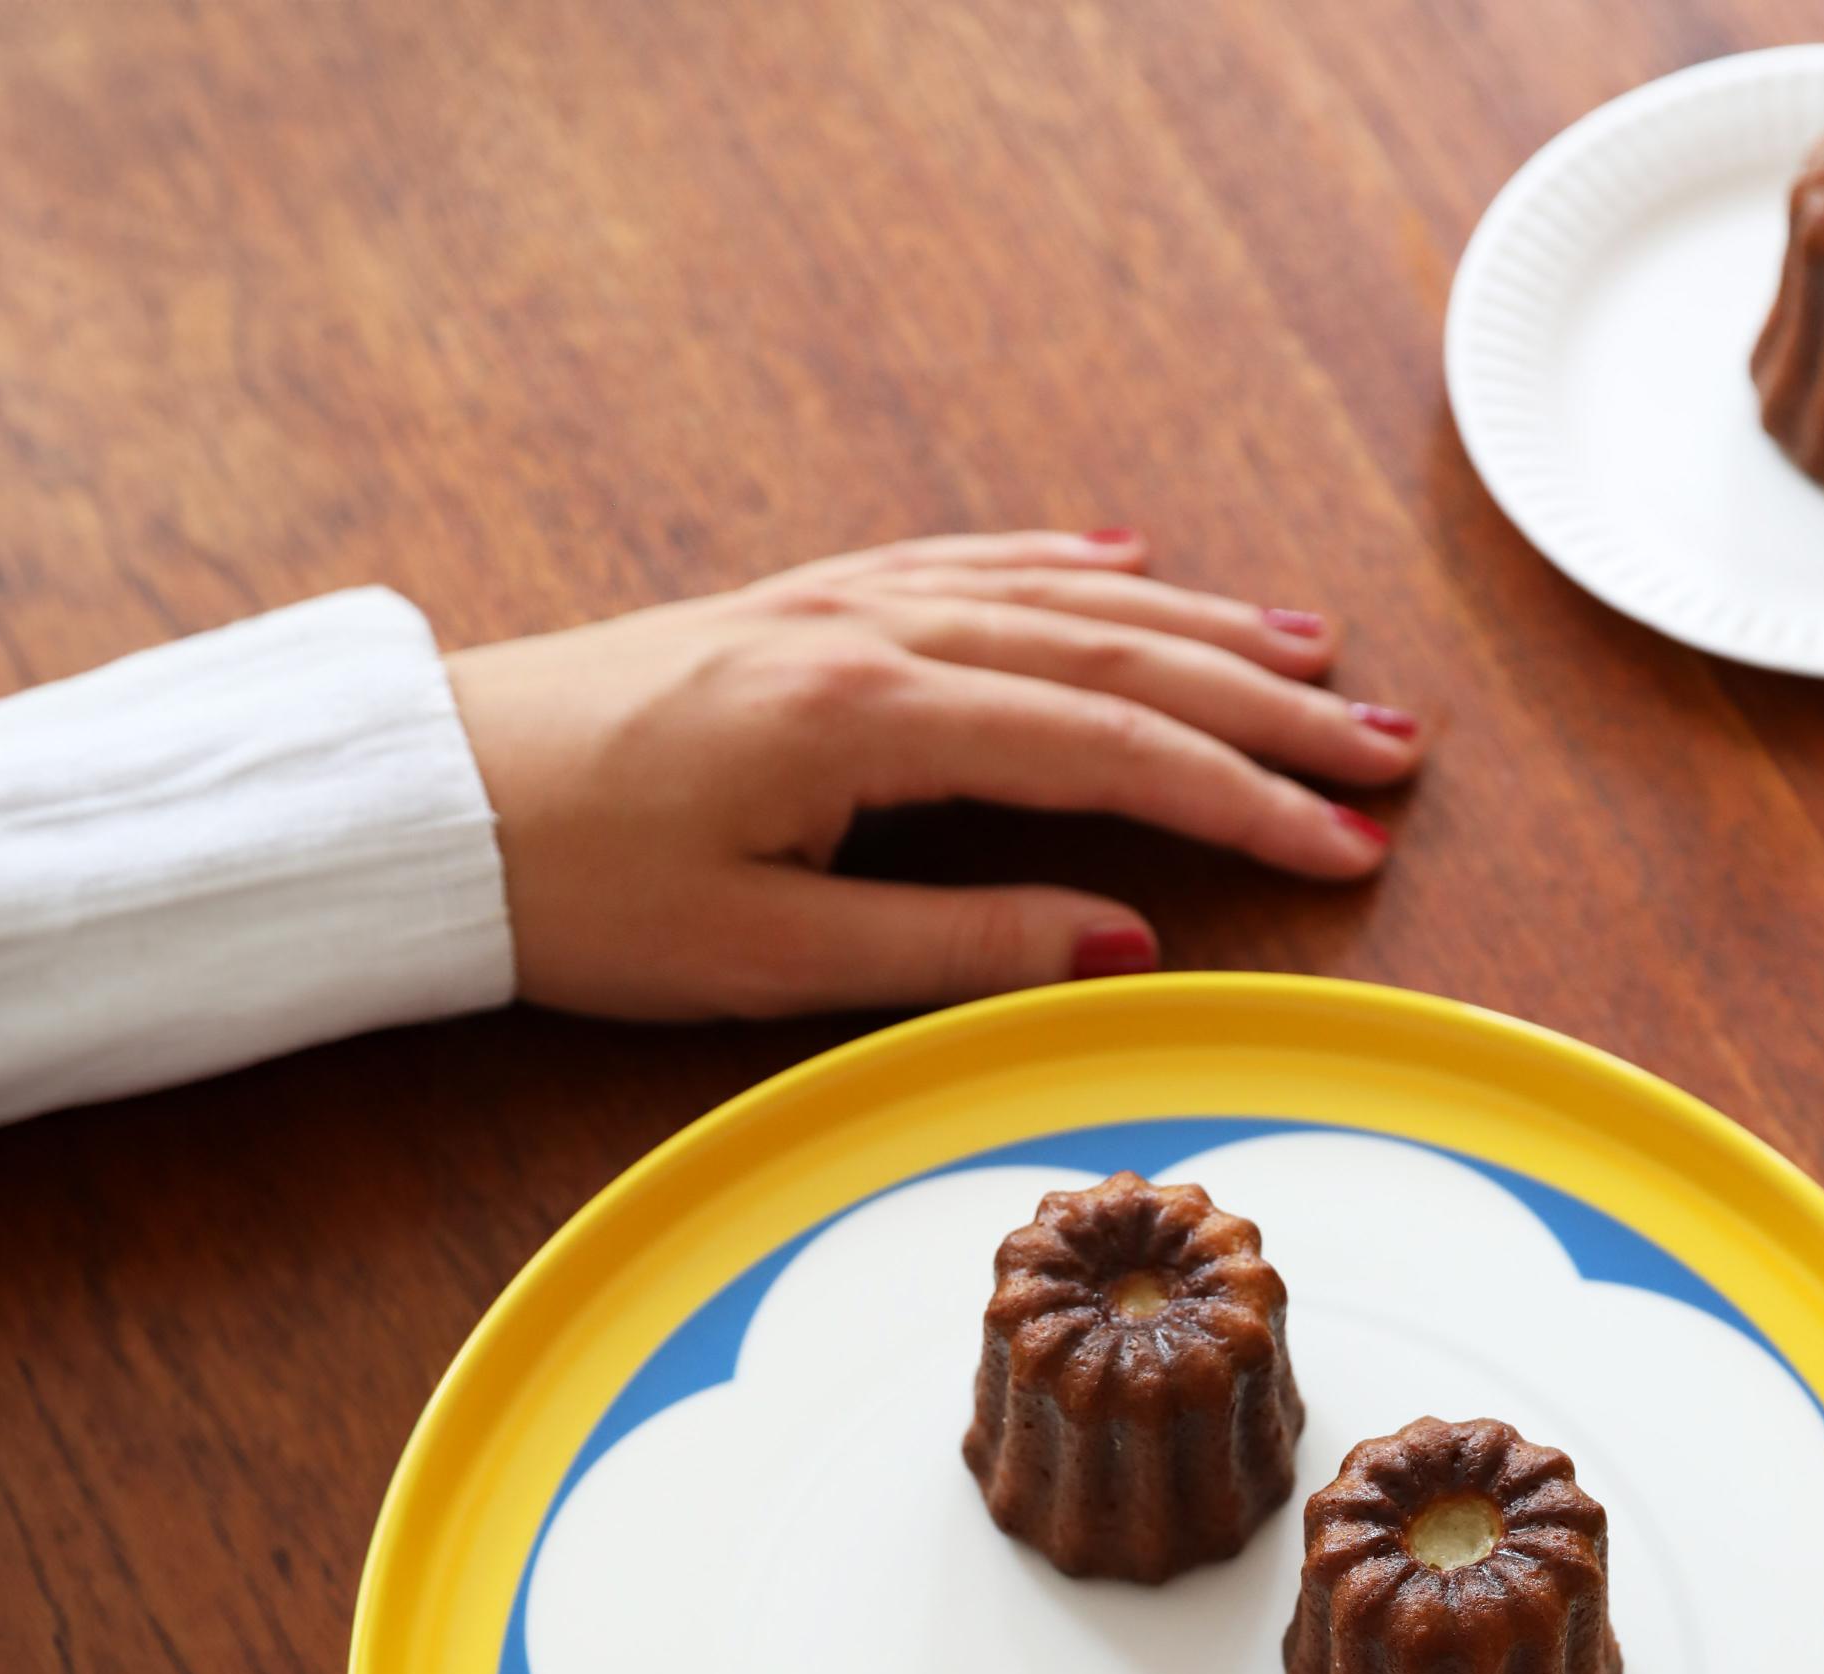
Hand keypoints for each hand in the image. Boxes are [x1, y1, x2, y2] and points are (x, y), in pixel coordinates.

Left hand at [444, 529, 1425, 1018]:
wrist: (432, 804)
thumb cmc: (579, 892)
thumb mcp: (769, 957)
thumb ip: (955, 942)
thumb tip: (1118, 938)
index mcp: (868, 718)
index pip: (1109, 751)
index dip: (1244, 801)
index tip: (1347, 842)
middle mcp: (873, 634)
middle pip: (1117, 658)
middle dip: (1268, 705)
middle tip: (1391, 746)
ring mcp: (841, 605)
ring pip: (1062, 600)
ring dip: (1199, 628)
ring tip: (1316, 655)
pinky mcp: (806, 608)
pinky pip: (970, 566)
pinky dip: (1070, 570)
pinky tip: (1134, 568)